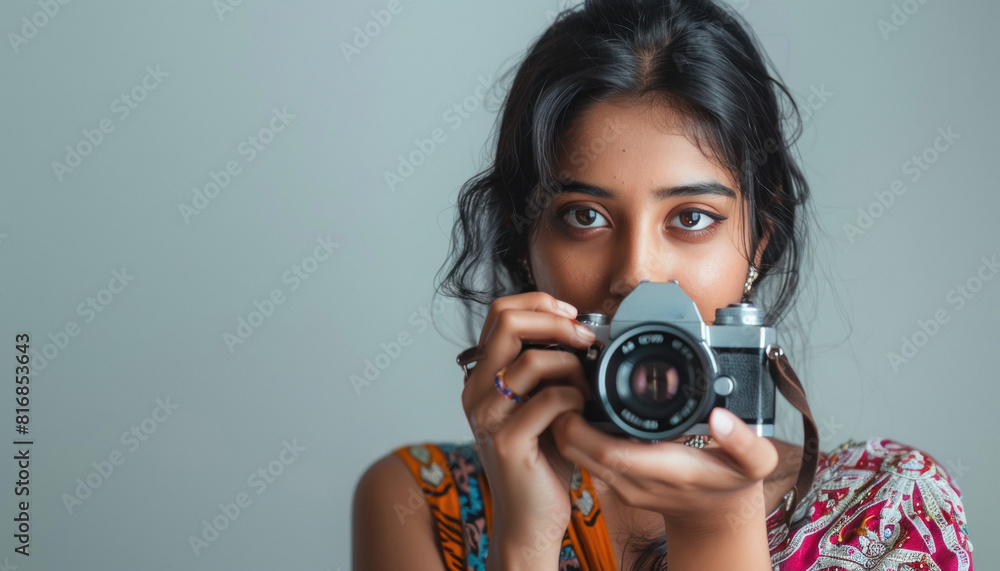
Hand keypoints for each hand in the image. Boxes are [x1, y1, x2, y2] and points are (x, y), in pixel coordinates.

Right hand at [460, 292, 595, 564]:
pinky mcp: (507, 440)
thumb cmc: (542, 457)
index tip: (573, 315)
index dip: (541, 303)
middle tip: (586, 338)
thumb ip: (546, 365)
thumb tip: (580, 328)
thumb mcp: (539, 400)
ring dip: (572, 365)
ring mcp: (487, 415)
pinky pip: (548, 399)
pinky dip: (574, 397)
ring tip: (587, 386)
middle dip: (556, 321)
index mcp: (481, 375)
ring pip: (531, 359)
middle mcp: (475, 390)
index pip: (500, 312)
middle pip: (507, 322)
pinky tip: (582, 410)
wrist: (530, 516)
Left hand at [549, 406, 779, 536]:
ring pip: (576, 456)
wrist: (719, 517)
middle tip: (563, 383)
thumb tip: (722, 418)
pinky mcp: (616, 482)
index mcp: (667, 471)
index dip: (585, 427)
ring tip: (569, 390)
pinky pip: (584, 458)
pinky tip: (580, 410)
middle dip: (564, 420)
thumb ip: (746, 442)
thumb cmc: (733, 483)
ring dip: (565, 426)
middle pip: (582, 453)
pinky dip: (574, 435)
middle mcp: (637, 481)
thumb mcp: (756, 463)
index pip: (612, 453)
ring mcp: (623, 485)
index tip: (577, 395)